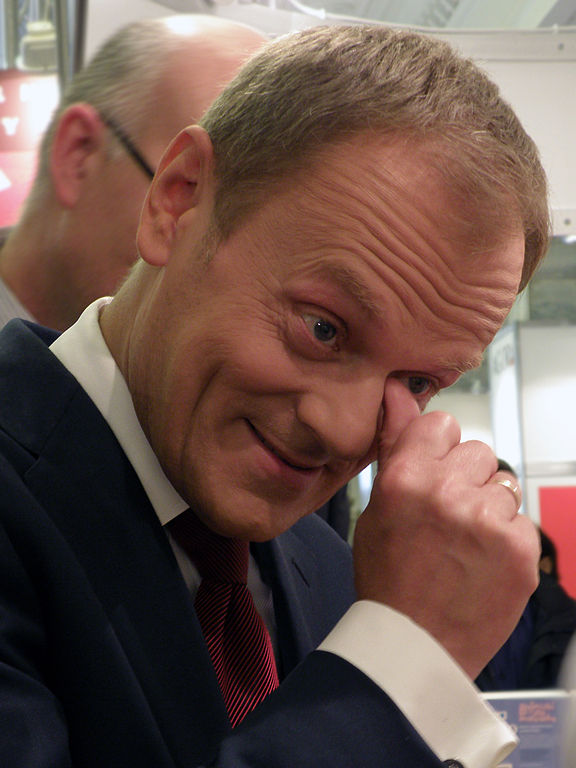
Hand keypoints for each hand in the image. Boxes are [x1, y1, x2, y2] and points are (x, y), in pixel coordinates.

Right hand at [353, 378, 539, 677]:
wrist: (415, 645)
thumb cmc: (389, 578)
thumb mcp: (377, 508)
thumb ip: (394, 445)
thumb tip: (398, 392)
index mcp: (407, 478)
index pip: (443, 424)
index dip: (437, 449)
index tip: (433, 472)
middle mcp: (450, 492)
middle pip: (478, 451)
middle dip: (465, 477)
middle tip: (447, 516)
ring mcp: (489, 521)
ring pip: (503, 485)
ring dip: (488, 507)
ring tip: (465, 543)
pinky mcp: (521, 550)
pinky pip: (521, 520)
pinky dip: (506, 538)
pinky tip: (482, 561)